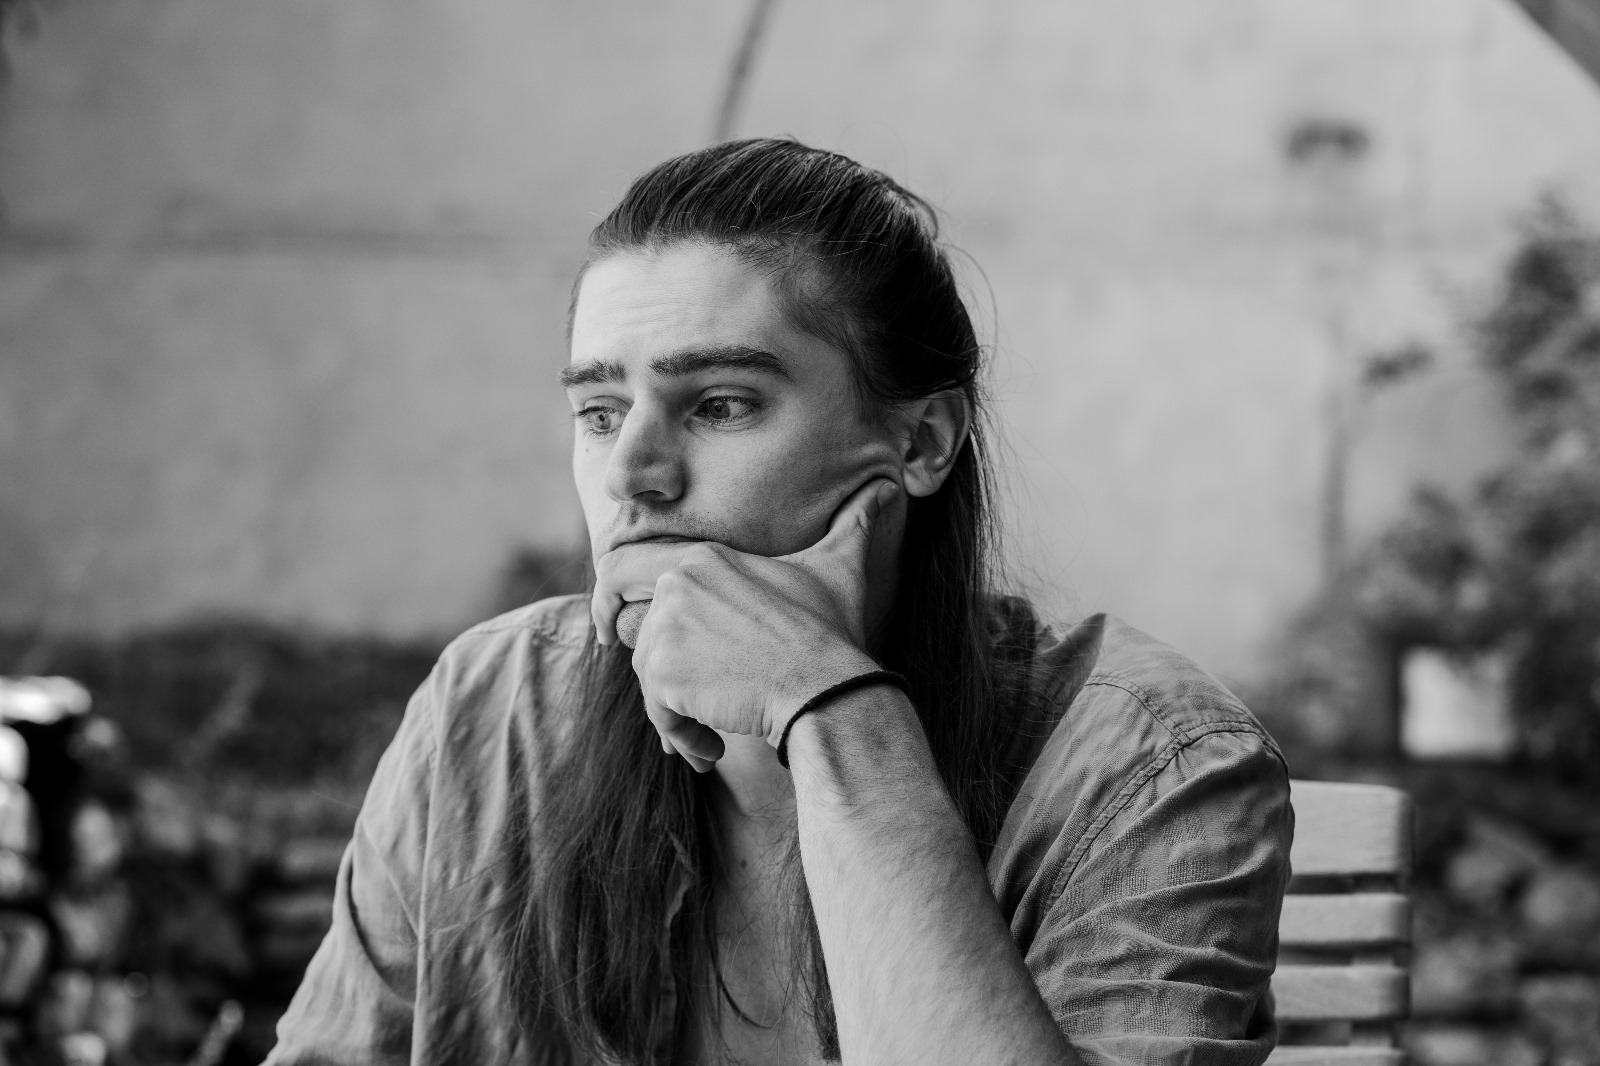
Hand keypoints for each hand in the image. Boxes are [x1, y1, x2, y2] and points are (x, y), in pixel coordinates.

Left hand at [590, 478, 897, 768]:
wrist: (827, 688)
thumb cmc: (831, 633)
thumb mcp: (838, 570)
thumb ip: (852, 527)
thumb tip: (889, 491)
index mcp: (704, 556)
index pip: (625, 562)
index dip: (607, 590)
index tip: (609, 617)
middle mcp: (677, 584)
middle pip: (624, 616)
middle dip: (616, 639)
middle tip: (634, 671)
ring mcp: (668, 628)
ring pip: (648, 673)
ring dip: (675, 709)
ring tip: (712, 731)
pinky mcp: (665, 674)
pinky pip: (658, 711)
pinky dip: (681, 737)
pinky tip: (711, 749)